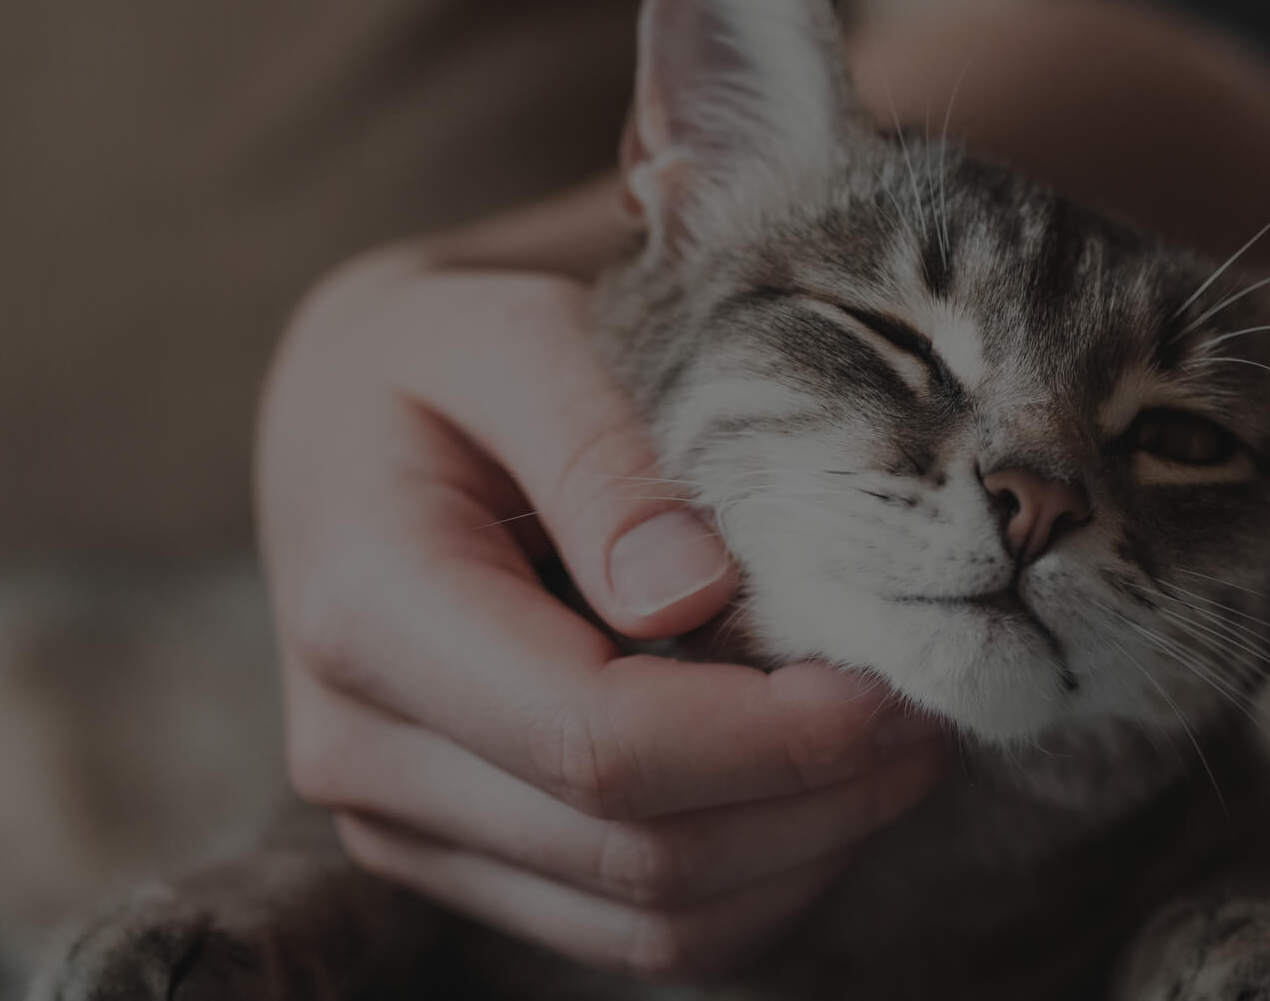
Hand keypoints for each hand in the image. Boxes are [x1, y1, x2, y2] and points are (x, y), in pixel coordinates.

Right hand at [255, 251, 945, 979]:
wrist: (342, 427)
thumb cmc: (442, 361)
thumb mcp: (511, 337)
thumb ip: (596, 452)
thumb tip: (694, 598)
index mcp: (368, 611)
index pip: (596, 739)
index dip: (770, 738)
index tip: (891, 684)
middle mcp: (360, 749)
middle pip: (635, 855)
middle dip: (813, 800)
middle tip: (926, 710)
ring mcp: (399, 822)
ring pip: (645, 924)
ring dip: (798, 854)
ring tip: (891, 749)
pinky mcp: (456, 854)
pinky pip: (628, 933)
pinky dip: (750, 880)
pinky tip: (811, 788)